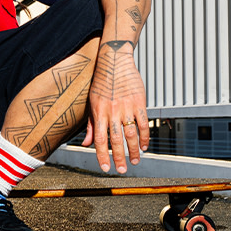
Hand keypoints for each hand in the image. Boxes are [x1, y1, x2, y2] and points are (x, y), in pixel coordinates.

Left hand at [81, 42, 149, 172]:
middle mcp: (112, 111)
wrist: (114, 61)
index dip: (102, 155)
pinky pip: (143, 123)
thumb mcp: (91, 102)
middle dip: (118, 157)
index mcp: (98, 112)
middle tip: (121, 170)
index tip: (105, 167)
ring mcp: (126, 107)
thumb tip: (86, 144)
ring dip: (133, 150)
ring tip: (134, 161)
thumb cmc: (101, 82)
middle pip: (116, 139)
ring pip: (131, 134)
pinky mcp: (139, 102)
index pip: (99, 139)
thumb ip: (90, 124)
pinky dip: (144, 136)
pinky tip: (143, 146)